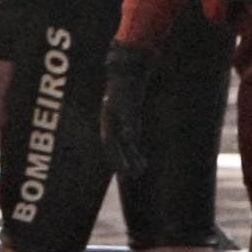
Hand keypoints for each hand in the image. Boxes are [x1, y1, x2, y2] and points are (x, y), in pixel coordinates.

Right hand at [98, 46, 157, 184]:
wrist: (128, 75)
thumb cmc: (126, 89)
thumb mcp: (129, 105)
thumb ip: (129, 123)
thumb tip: (130, 140)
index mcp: (108, 122)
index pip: (110, 145)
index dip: (116, 158)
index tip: (124, 170)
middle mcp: (112, 126)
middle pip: (116, 150)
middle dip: (123, 163)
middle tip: (134, 176)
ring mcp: (119, 125)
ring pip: (124, 147)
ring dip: (131, 159)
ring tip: (142, 171)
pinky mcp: (127, 124)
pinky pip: (130, 142)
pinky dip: (135, 152)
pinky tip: (143, 161)